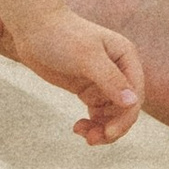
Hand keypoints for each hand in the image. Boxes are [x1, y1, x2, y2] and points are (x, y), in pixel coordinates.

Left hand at [3, 11, 144, 144]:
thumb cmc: (62, 36)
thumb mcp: (87, 57)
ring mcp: (103, 80)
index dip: (126, 117)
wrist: (33, 28)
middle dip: (112, 126)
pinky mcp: (87, 87)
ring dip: (101, 128)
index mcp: (126, 57)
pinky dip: (91, 123)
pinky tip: (77, 127)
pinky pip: (97, 112)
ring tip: (82, 134)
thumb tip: (132, 103)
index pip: (135, 94)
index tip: (108, 133)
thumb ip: (110, 79)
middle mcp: (119, 69)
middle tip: (92, 140)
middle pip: (125, 108)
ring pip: (112, 113)